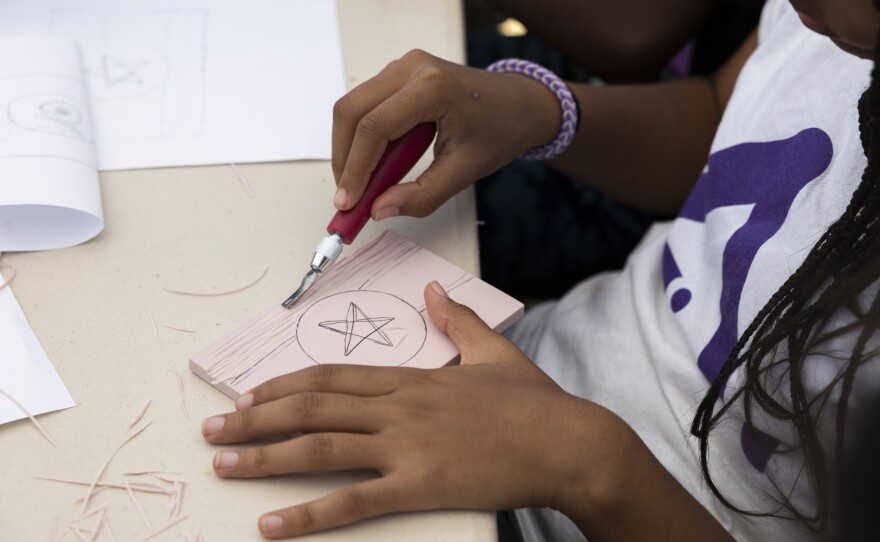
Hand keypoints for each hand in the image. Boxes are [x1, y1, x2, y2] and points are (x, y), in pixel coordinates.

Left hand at [201, 281, 613, 537]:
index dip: (285, 384)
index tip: (251, 393)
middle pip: (312, 407)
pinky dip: (309, 514)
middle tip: (212, 425)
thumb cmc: (533, 402)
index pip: (332, 375)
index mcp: (411, 377)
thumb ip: (456, 319)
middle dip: (255, 416)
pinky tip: (273, 524)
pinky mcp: (420, 485)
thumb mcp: (492, 351)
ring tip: (222, 462)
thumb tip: (432, 291)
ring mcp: (407, 445)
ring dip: (264, 456)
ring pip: (320, 447)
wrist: (569, 443)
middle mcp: (398, 407)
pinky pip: (354, 501)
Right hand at [331, 49, 560, 218]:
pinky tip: (373, 166)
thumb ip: (422, 196)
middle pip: (352, 112)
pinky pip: (365, 105)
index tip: (347, 203)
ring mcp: (402, 67)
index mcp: (433, 86)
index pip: (375, 127)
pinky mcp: (398, 75)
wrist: (519, 104)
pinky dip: (361, 139)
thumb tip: (379, 210)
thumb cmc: (500, 130)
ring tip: (361, 185)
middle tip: (348, 198)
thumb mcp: (465, 172)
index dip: (355, 168)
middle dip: (344, 159)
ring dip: (349, 149)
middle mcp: (411, 68)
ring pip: (352, 108)